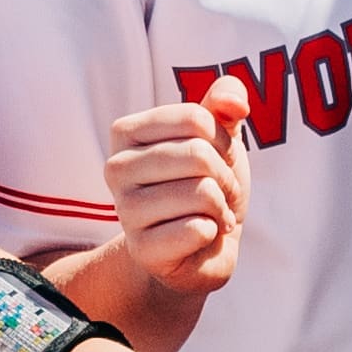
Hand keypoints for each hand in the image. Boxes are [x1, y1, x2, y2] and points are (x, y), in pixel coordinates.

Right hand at [105, 79, 250, 295]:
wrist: (201, 246)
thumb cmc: (205, 183)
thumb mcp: (218, 136)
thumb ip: (225, 102)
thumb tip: (235, 102)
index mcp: (126, 132)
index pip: (195, 118)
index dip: (223, 139)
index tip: (218, 157)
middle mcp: (116, 168)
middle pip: (198, 155)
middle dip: (225, 176)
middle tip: (220, 190)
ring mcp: (126, 211)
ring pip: (202, 192)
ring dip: (221, 206)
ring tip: (211, 213)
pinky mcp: (142, 249)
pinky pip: (198, 229)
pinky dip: (213, 232)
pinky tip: (203, 237)